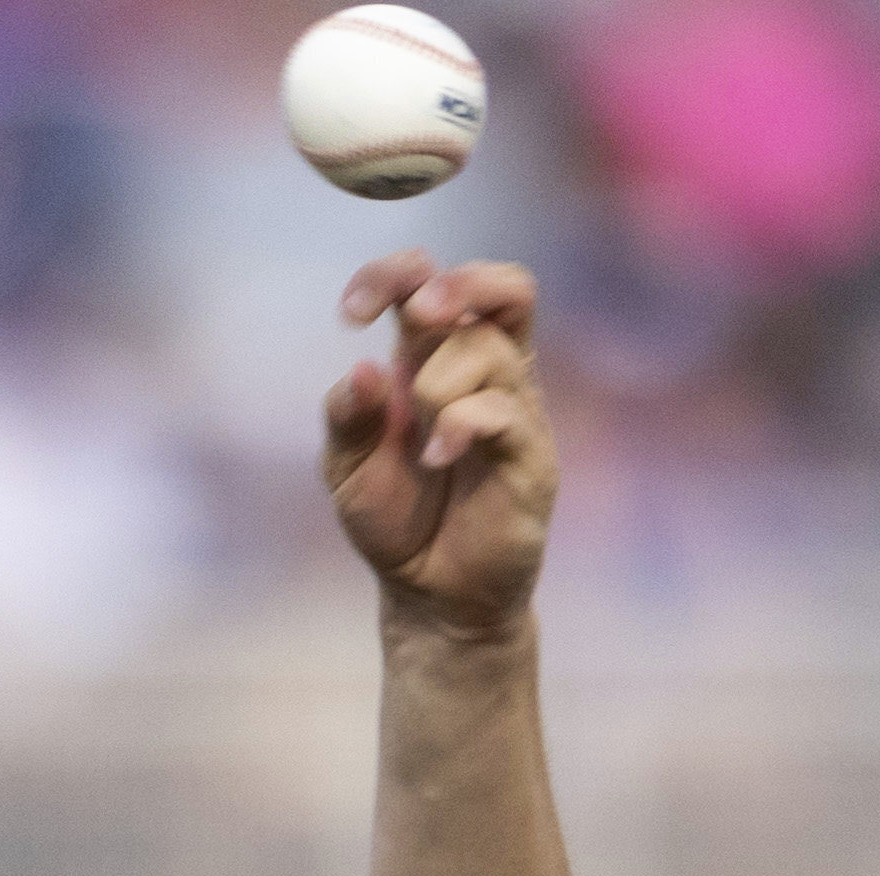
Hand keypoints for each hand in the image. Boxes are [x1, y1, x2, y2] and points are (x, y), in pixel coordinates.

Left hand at [323, 257, 552, 633]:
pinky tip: (435, 459)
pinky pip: (503, 409)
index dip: (395, 275)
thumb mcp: (347, 469)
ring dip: (438, 381)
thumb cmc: (395, 522)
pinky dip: (459, 424)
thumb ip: (347, 417)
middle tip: (417, 316)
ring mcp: (514, 410)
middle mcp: (482, 374)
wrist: (432, 596)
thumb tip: (362, 369)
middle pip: (502, 288)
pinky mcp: (531, 453)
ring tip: (419, 442)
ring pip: (489, 348)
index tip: (352, 313)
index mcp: (432, 360)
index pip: (433, 283)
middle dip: (457, 286)